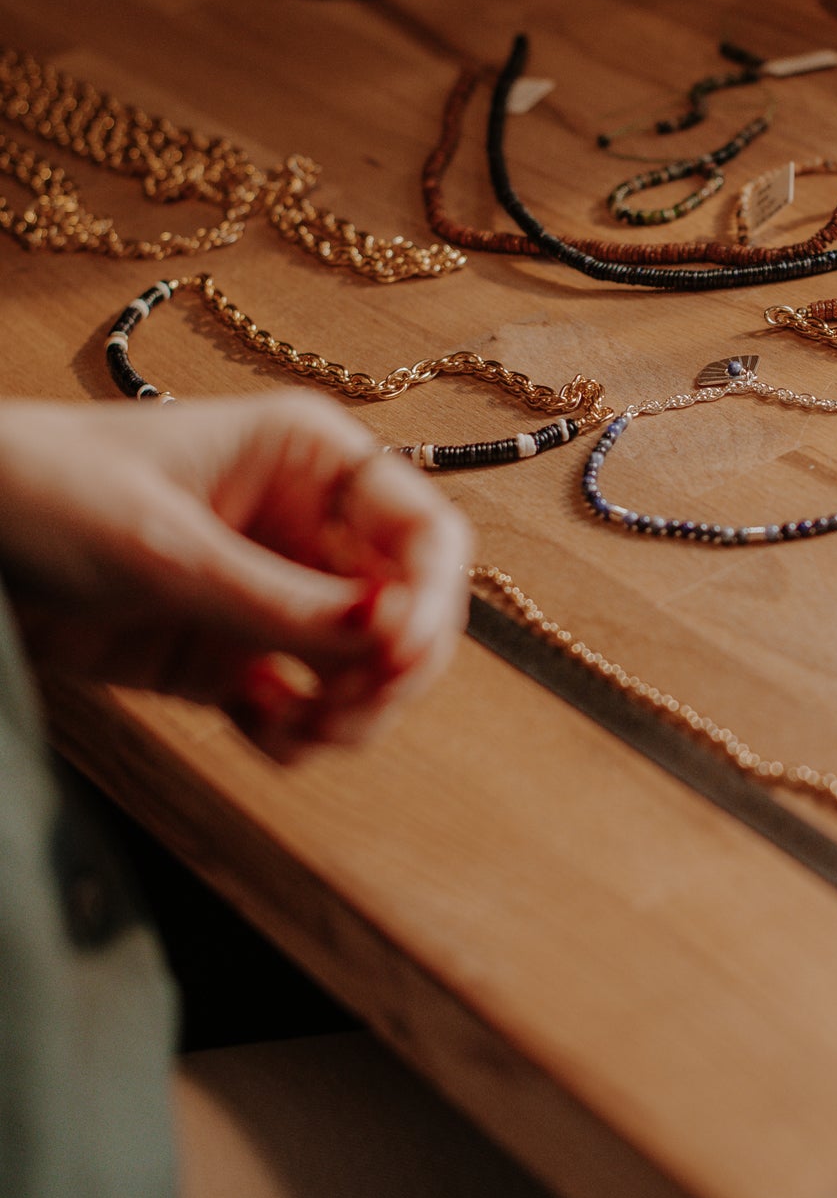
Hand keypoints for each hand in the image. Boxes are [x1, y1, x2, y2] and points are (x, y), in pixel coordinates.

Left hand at [0, 396, 472, 760]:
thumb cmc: (44, 495)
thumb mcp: (166, 550)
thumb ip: (281, 602)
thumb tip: (393, 637)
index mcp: (310, 460)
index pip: (423, 530)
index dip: (430, 597)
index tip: (395, 654)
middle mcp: (309, 525)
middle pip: (411, 612)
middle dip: (391, 671)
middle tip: (340, 712)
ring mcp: (275, 595)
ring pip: (367, 672)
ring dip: (351, 715)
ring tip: (295, 732)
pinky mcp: (234, 655)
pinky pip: (306, 709)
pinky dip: (299, 737)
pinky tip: (259, 733)